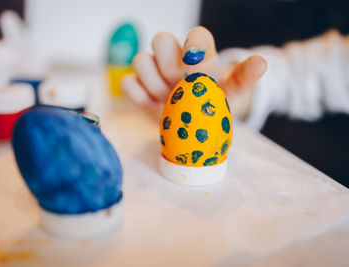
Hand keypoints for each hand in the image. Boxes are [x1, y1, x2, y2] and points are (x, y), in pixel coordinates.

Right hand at [121, 26, 266, 119]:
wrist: (194, 124)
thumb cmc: (212, 103)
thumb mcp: (231, 93)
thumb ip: (243, 78)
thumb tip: (261, 63)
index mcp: (199, 54)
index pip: (195, 35)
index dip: (194, 47)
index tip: (197, 68)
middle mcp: (173, 57)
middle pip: (160, 39)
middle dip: (169, 64)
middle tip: (180, 86)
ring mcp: (153, 72)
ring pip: (140, 60)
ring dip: (153, 83)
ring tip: (166, 101)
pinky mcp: (139, 89)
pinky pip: (127, 83)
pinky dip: (137, 95)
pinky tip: (152, 106)